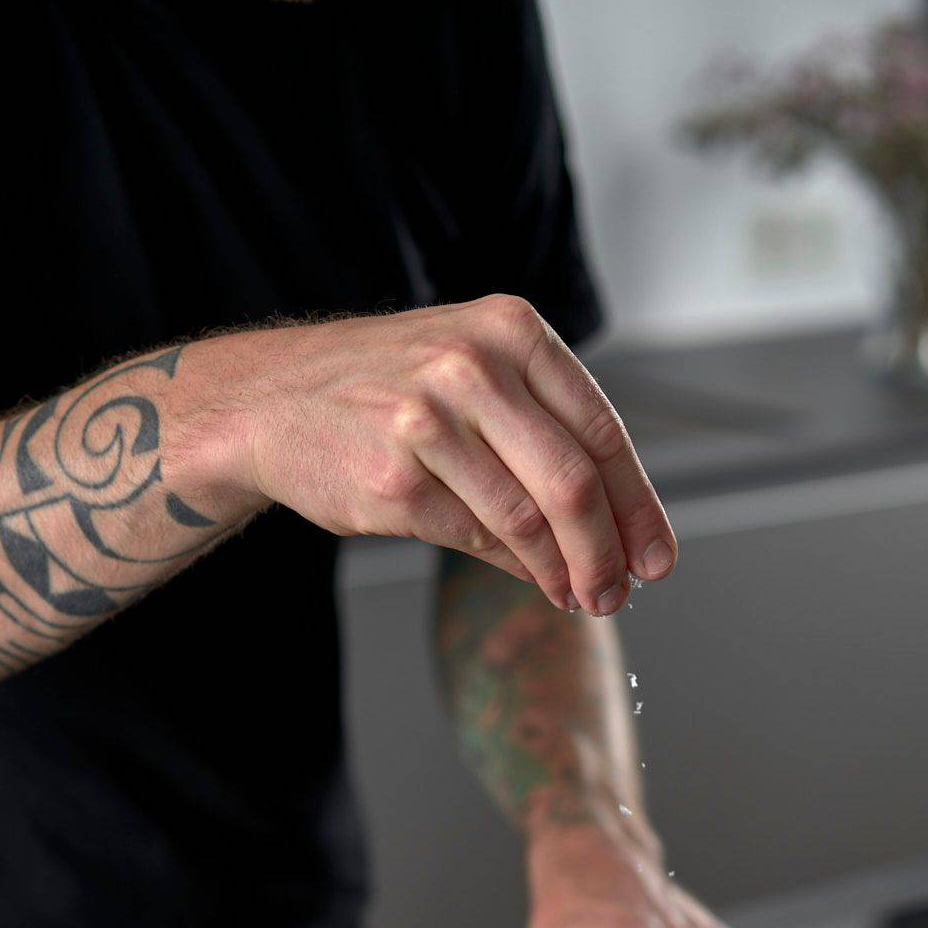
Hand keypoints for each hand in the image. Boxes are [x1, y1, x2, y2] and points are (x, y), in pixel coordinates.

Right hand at [200, 297, 676, 618]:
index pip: (600, 429)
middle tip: (619, 592)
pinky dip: (515, 569)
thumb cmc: (384, 389)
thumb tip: (616, 525)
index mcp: (509, 331)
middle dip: (607, 551)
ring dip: (565, 572)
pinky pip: (477, 539)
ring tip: (580, 596)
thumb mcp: (470, 372)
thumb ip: (542, 429)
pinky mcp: (395, 480)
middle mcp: (472, 366)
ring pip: (528, 519)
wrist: (270, 401)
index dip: (638, 504)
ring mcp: (429, 422)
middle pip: (572, 481)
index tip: (657, 555)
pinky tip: (533, 579)